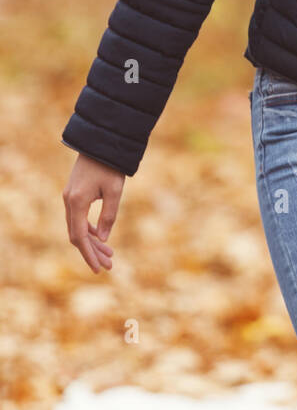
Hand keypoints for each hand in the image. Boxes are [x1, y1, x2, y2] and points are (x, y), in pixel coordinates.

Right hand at [63, 154, 124, 273]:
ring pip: (78, 227)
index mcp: (77, 201)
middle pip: (77, 235)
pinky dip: (89, 229)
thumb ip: (108, 215)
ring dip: (92, 242)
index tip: (99, 268)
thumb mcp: (114, 191)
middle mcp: (69, 201)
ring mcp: (70, 197)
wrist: (101, 141)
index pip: (79, 236)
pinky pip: (79, 217)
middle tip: (109, 266)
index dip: (88, 254)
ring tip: (109, 255)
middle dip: (92, 252)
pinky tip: (101, 237)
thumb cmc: (110, 165)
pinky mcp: (74, 193)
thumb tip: (102, 239)